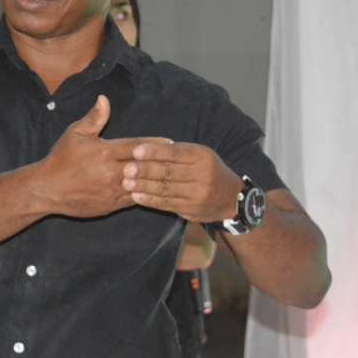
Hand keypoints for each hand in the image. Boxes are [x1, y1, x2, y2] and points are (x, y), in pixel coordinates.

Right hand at [37, 95, 169, 217]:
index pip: (137, 146)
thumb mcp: (75, 133)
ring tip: (171, 177)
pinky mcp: (109, 206)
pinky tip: (154, 191)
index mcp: (105, 152)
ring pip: (140, 185)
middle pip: (143, 167)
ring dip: (155, 181)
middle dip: (160, 163)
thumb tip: (104, 99)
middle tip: (177, 159)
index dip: (155, 144)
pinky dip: (144, 195)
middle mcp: (111, 172)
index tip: (170, 142)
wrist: (46, 189)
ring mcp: (111, 191)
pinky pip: (132, 200)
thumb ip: (94, 118)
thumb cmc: (61, 158)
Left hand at [121, 142, 240, 221]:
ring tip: (127, 183)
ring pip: (165, 189)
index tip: (136, 151)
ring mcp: (196, 194)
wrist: (230, 198)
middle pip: (169, 172)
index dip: (155, 152)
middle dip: (145, 170)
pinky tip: (136, 196)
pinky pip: (166, 204)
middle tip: (127, 168)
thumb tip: (147, 147)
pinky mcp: (190, 210)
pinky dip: (150, 200)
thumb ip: (177, 152)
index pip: (175, 153)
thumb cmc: (208, 170)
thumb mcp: (200, 155)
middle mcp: (201, 175)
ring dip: (144, 186)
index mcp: (202, 156)